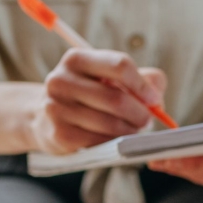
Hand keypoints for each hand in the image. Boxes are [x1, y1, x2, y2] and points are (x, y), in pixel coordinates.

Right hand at [29, 49, 166, 153]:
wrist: (45, 116)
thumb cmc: (89, 94)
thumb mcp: (111, 78)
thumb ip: (144, 79)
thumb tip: (157, 97)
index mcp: (77, 59)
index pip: (120, 65)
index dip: (142, 85)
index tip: (154, 100)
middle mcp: (61, 80)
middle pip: (116, 99)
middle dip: (140, 114)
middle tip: (146, 121)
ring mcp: (56, 108)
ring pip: (110, 124)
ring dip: (130, 131)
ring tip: (133, 130)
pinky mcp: (59, 134)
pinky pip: (99, 142)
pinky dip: (114, 143)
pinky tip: (115, 140)